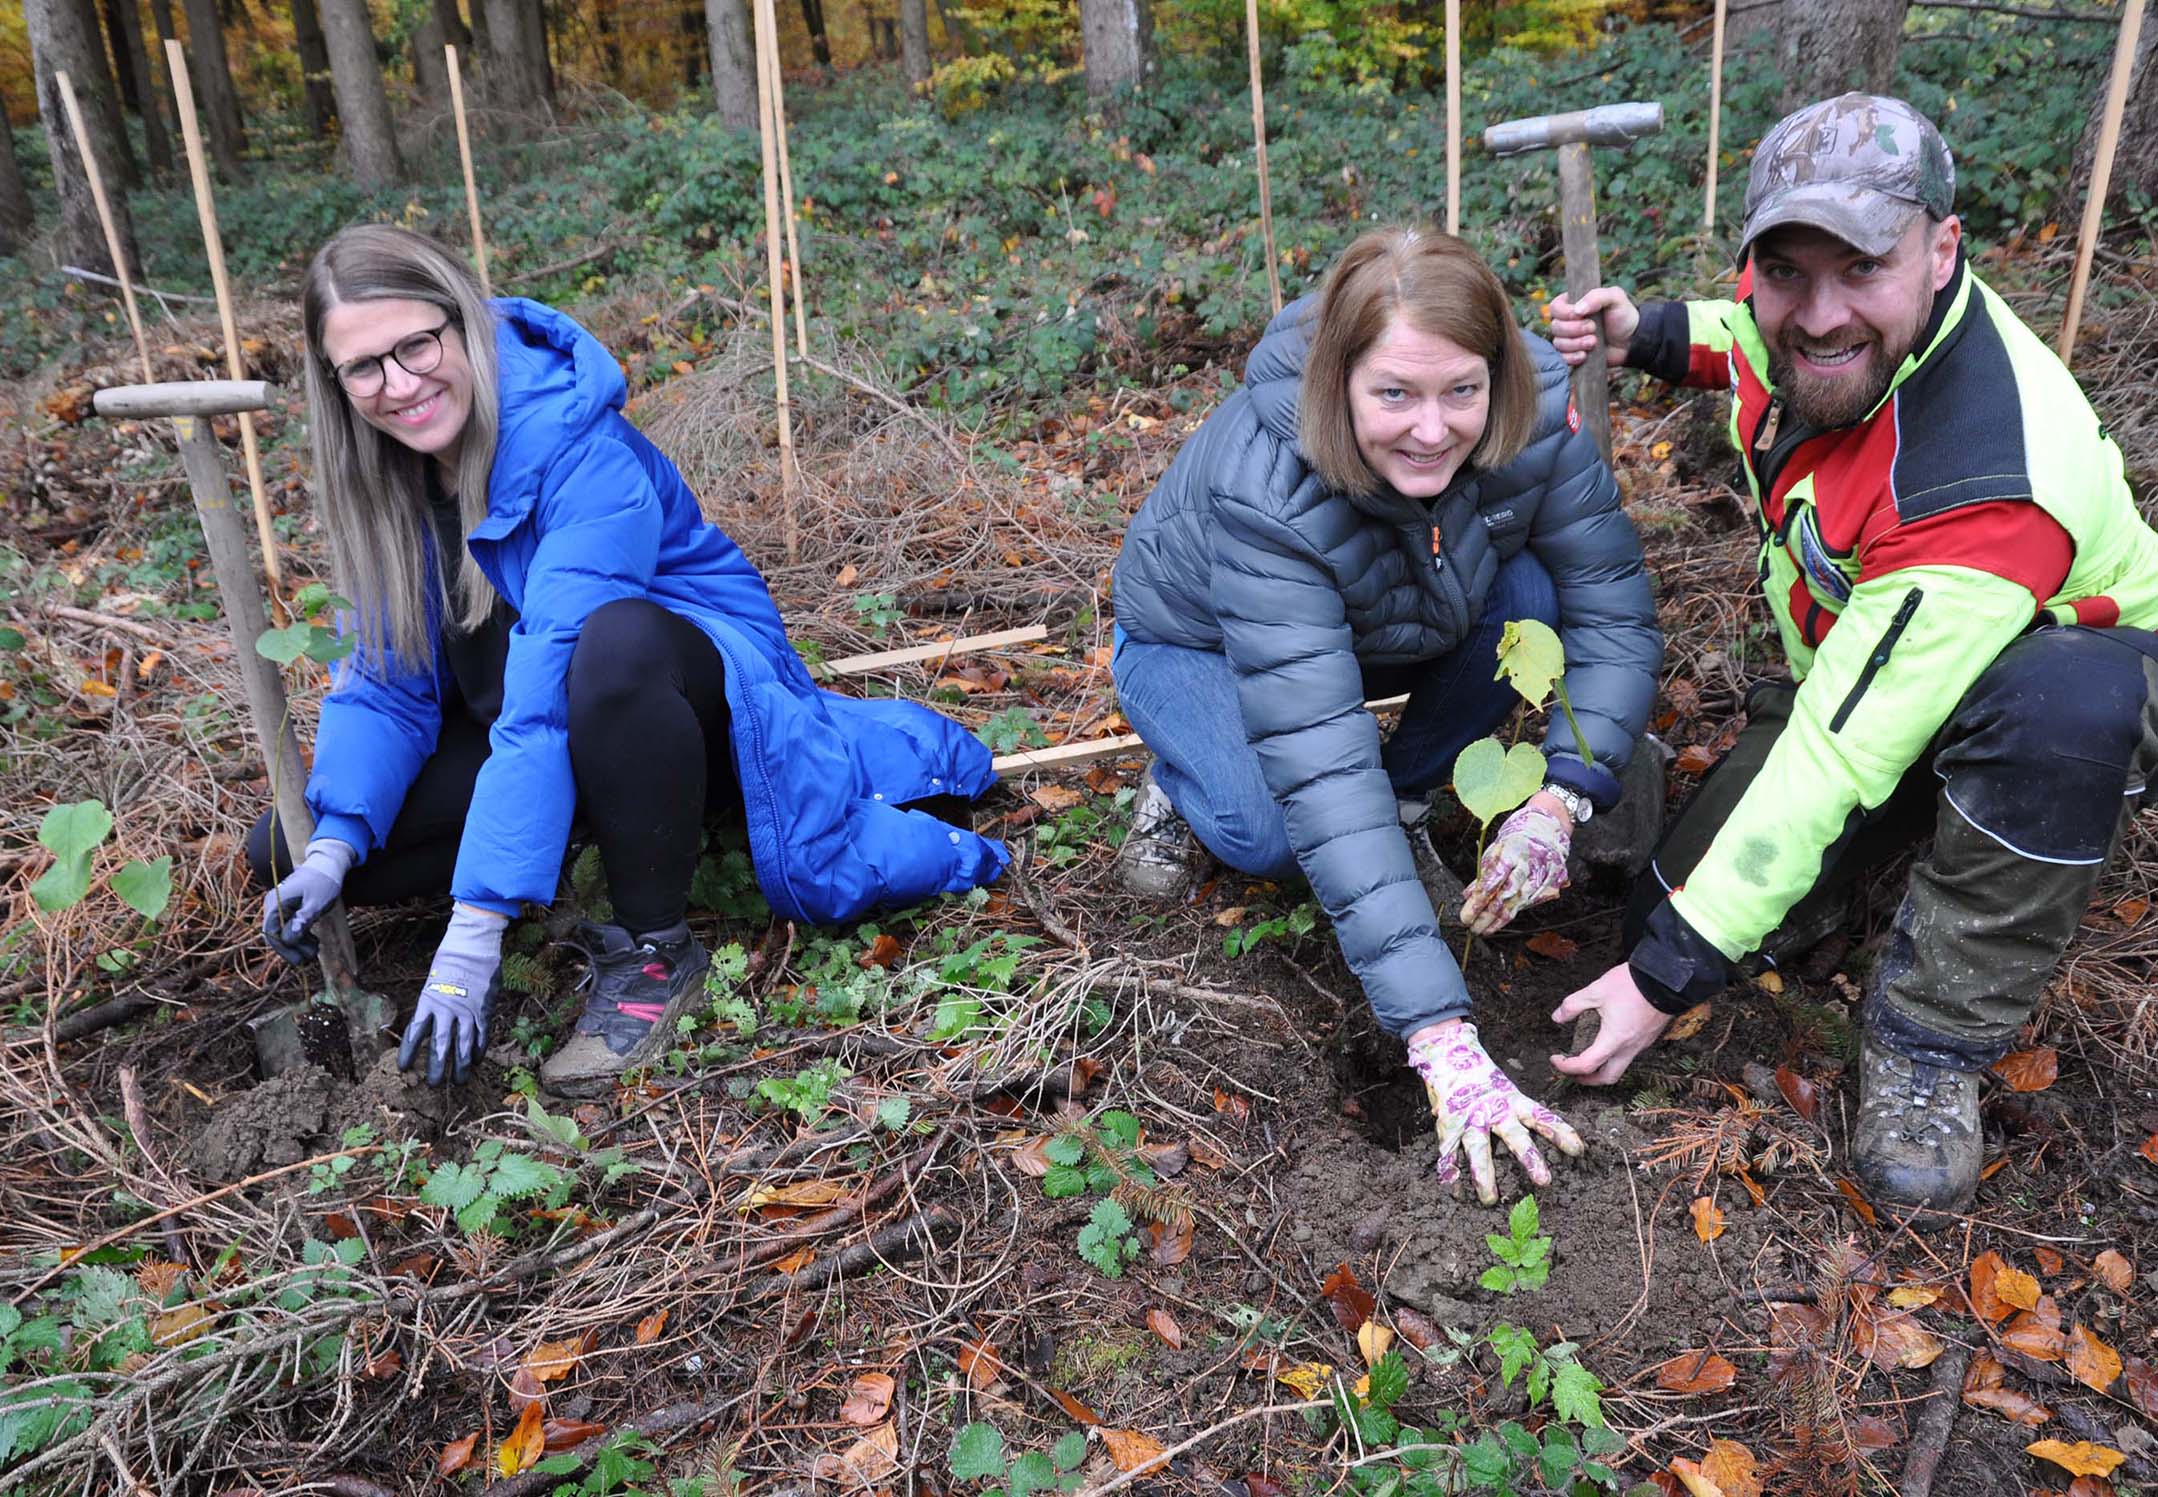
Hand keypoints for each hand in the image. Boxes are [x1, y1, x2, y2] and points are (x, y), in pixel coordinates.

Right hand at [261, 839, 355, 965]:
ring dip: (298, 943)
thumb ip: (302, 920)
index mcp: (276, 902)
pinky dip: (301, 935)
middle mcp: (274, 905)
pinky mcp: (290, 909)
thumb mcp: (316, 902)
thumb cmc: (323, 881)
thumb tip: (288, 939)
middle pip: (276, 934)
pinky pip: (290, 927)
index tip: (298, 960)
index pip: (271, 931)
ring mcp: (281, 907)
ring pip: (284, 932)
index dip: (283, 948)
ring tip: (315, 950)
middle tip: (309, 958)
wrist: (328, 864)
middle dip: (292, 948)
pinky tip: (314, 942)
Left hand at [398, 904, 506, 1086]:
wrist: (474, 946)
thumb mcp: (433, 981)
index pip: (414, 1033)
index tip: (403, 1068)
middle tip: (433, 1086)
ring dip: (461, 1066)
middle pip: (439, 1046)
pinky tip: (477, 1061)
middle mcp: (446, 1010)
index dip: (408, 1053)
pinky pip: (481, 1035)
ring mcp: (467, 1012)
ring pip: (463, 1046)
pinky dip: (479, 1050)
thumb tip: (428, 1023)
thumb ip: (432, 1004)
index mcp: (428, 1001)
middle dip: (436, 1068)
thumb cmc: (450, 960)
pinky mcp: (484, 1010)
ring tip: (459, 1082)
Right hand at [1408, 1019, 1583, 1205]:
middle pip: (1514, 1136)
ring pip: (1478, 1150)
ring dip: (1484, 1176)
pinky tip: (1453, 1191)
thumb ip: (1519, 1111)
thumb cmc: (1480, 1075)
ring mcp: (1469, 1118)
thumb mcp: (1505, 1089)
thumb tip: (1547, 1130)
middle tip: (1544, 1181)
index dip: (1560, 1133)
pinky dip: (1449, 1172)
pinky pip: (1448, 1151)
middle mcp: (1493, 1110)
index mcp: (1512, 1100)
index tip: (1578, 1150)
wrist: (1445, 1051)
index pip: (1541, 1117)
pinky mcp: (1447, 1123)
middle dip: (1529, 1159)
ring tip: (1491, 1200)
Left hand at [1461, 796, 1571, 935]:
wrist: (1546, 829)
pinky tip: (1501, 922)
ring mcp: (1542, 874)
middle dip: (1486, 915)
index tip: (1466, 914)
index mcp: (1511, 852)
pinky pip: (1531, 902)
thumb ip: (1483, 874)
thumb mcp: (1495, 850)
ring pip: (1519, 902)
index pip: (1492, 881)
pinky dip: (1514, 913)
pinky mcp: (1552, 882)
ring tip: (1483, 930)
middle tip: (1472, 926)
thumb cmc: (1516, 840)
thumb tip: (1468, 895)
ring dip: (1499, 919)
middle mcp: (1528, 864)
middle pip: (1505, 895)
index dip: (1479, 900)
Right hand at [1545, 287, 1638, 369]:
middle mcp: (1568, 321)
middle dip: (1575, 330)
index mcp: (1574, 304)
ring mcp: (1570, 339)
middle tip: (1594, 328)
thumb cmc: (1624, 316)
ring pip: (1559, 343)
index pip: (1555, 307)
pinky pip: (1562, 358)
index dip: (1565, 313)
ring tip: (1594, 342)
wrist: (1632, 341)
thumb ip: (1596, 296)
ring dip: (1576, 344)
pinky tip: (1585, 355)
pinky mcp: (1573, 355)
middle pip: (1556, 327)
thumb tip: (1577, 310)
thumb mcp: (1615, 298)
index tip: (1582, 315)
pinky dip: (1572, 357)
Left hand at [1549, 963, 1672, 1085]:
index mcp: (1615, 1039)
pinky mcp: (1648, 1036)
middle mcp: (1630, 1047)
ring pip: (1620, 1067)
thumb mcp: (1596, 990)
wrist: (1667, 978)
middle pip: (1608, 1077)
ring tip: (1586, 1056)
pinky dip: (1614, 1055)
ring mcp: (1642, 1044)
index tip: (1556, 1059)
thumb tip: (1557, 1017)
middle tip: (1572, 1070)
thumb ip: (1573, 1005)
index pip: (1586, 1065)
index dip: (1567, 1067)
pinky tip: (1605, 1041)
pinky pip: (1629, 1054)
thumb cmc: (1633, 984)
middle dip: (1587, 1079)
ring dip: (1601, 1068)